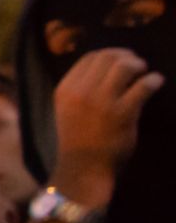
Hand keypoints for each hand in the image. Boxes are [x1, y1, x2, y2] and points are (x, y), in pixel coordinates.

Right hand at [51, 47, 164, 206]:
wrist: (83, 169)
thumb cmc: (77, 141)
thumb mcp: (67, 111)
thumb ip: (80, 91)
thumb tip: (106, 69)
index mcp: (65, 90)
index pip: (89, 57)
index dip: (109, 54)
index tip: (120, 59)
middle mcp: (81, 93)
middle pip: (108, 57)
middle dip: (126, 56)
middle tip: (137, 64)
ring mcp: (102, 103)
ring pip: (125, 66)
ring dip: (139, 65)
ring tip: (145, 73)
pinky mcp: (122, 114)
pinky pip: (143, 86)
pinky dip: (153, 80)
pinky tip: (156, 83)